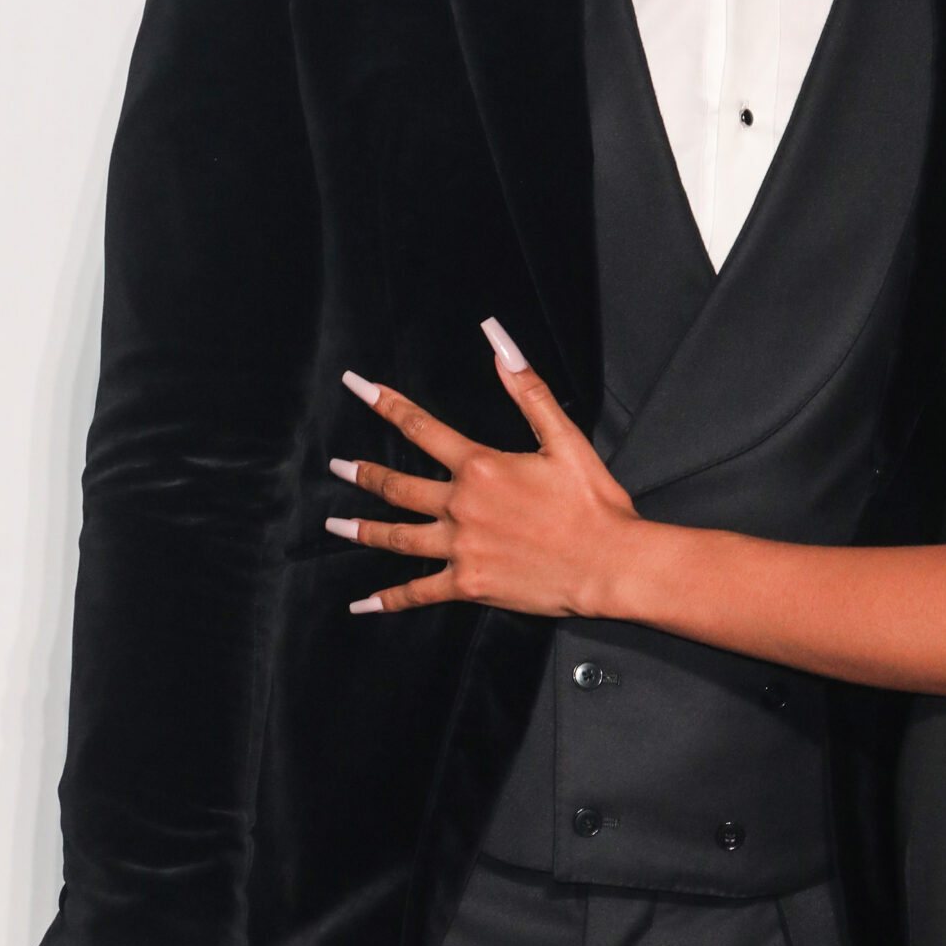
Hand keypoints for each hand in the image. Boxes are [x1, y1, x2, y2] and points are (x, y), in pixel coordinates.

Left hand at [329, 326, 638, 617]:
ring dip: (362, 530)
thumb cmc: (593, 503)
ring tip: (335, 525)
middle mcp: (460, 505)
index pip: (420, 427)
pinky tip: (364, 604)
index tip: (357, 386)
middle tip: (336, 466)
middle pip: (398, 486)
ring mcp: (460, 547)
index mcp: (480, 466)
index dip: (386, 403)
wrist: (609, 563)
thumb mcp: (564, 438)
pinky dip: (389, 599)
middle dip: (363, 474)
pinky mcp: (468, 584)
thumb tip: (499, 341)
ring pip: (398, 537)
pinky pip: (419, 592)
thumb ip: (528, 389)